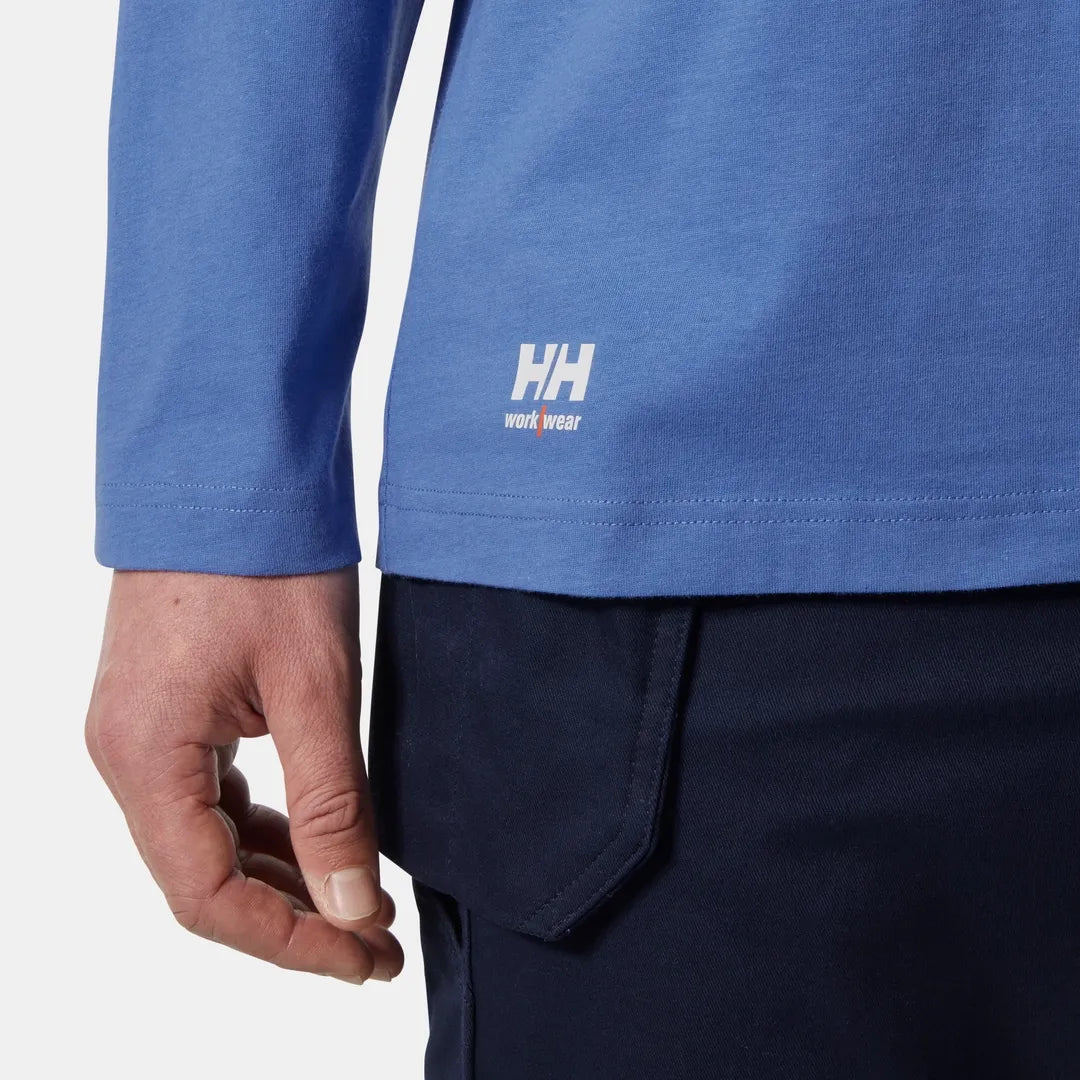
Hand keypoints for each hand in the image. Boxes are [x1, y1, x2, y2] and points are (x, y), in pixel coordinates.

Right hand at [85, 568, 401, 983]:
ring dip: (284, 878)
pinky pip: (213, 796)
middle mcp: (128, 756)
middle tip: (379, 944)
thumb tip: (350, 906)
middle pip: (205, 879)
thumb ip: (331, 803)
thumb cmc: (267, 560)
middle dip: (296, 920)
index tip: (366, 957)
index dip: (292, 942)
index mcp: (145, 758)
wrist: (230, 468)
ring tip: (361, 905)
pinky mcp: (171, 711)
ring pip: (209, 841)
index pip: (209, 898)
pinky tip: (320, 841)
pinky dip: (268, 829)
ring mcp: (144, 733)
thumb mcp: (314, 687)